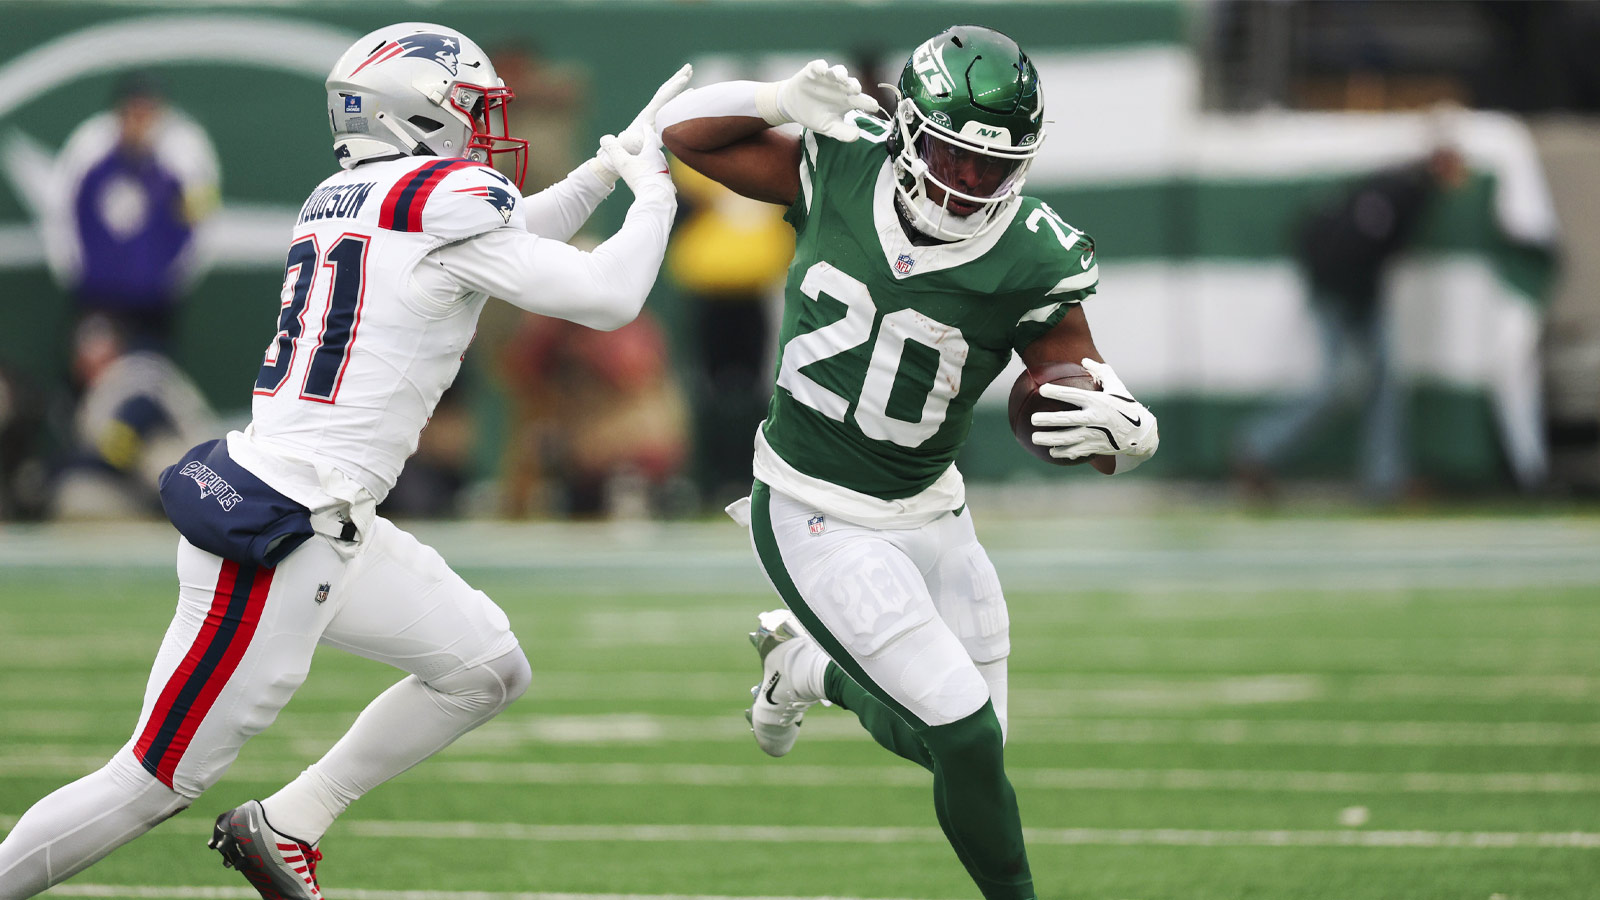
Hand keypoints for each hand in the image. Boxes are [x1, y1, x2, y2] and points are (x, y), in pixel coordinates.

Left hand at [589, 64, 693, 184]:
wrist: (622, 147)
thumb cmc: (630, 147)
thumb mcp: (637, 145)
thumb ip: (644, 140)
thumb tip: (651, 139)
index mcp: (649, 114)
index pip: (662, 97)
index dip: (674, 88)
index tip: (684, 79)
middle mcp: (651, 109)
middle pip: (665, 89)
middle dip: (677, 78)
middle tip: (689, 66)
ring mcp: (654, 111)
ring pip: (668, 93)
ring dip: (678, 82)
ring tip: (689, 72)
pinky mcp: (657, 115)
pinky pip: (670, 102)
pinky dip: (680, 94)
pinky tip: (689, 91)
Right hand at [597, 128, 671, 195]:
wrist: (657, 198)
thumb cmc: (639, 177)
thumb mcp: (623, 162)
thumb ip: (613, 149)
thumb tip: (605, 138)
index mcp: (652, 151)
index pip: (649, 135)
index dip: (646, 129)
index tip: (645, 125)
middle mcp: (661, 160)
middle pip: (655, 149)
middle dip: (648, 145)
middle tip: (643, 143)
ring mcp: (665, 173)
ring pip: (658, 162)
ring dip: (652, 160)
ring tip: (645, 162)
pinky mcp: (666, 184)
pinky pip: (659, 175)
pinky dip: (653, 173)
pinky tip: (650, 179)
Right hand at [757, 59, 880, 140]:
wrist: (793, 106)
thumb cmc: (816, 116)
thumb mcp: (829, 127)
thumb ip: (843, 132)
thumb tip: (857, 135)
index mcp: (848, 101)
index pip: (862, 100)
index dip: (869, 102)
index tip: (874, 107)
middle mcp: (841, 87)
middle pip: (851, 83)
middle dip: (854, 85)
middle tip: (856, 90)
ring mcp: (828, 78)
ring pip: (838, 71)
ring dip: (840, 73)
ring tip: (841, 78)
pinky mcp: (813, 71)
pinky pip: (818, 66)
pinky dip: (820, 66)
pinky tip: (822, 70)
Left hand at [1029, 359, 1158, 468]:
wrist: (1141, 432)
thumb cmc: (1126, 405)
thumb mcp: (1117, 386)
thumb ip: (1101, 371)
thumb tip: (1084, 360)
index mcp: (1097, 401)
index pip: (1073, 395)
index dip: (1057, 392)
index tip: (1042, 390)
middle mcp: (1094, 418)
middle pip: (1067, 419)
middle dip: (1048, 419)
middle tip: (1033, 419)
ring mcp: (1094, 435)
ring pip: (1068, 439)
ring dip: (1049, 440)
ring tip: (1034, 438)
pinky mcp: (1096, 447)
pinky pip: (1076, 451)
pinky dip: (1063, 453)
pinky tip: (1052, 452)